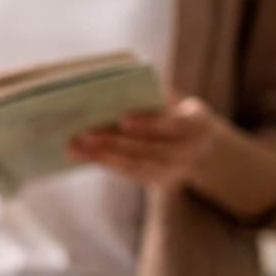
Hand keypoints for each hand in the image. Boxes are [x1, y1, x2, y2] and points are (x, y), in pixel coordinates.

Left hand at [69, 93, 218, 189]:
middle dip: (115, 141)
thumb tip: (111, 92)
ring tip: (76, 148)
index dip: (149, 123)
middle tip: (84, 134)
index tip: (122, 118)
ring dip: (104, 156)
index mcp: (199, 122)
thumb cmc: (177, 112)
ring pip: (138, 165)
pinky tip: (86, 156)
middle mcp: (194, 150)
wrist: (200, 142)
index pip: (174, 125)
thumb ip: (152, 98)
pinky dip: (107, 163)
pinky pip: (133, 174)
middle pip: (150, 149)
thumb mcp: (173, 101)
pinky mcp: (164, 182)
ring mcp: (180, 171)